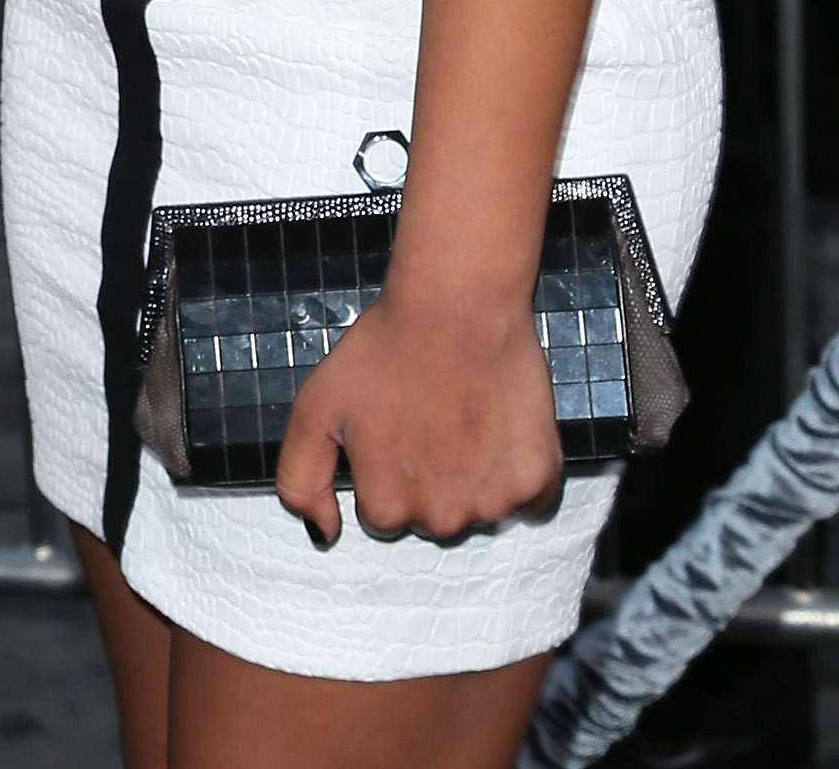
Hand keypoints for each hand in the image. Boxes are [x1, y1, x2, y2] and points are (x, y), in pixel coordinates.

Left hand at [274, 280, 562, 547]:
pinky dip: (516, 470)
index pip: (382, 512)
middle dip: (427, 476)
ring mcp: (492, 503)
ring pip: (479, 506)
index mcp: (386, 507)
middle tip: (426, 416)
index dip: (383, 466)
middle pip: (432, 514)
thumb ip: (301, 480)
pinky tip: (497, 426)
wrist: (455, 306)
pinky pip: (527, 497)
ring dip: (472, 474)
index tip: (391, 427)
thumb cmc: (385, 348)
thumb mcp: (315, 407)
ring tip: (461, 415)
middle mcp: (441, 519)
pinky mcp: (537, 480)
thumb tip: (325, 532)